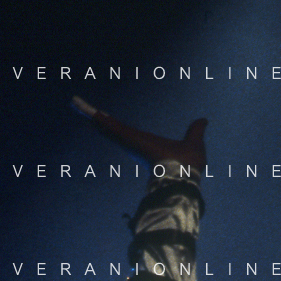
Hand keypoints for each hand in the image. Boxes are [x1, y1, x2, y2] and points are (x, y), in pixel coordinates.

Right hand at [72, 97, 206, 172]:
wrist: (185, 178)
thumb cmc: (189, 164)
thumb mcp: (193, 141)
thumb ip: (195, 131)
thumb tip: (204, 121)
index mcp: (145, 143)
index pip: (124, 131)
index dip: (112, 123)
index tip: (100, 115)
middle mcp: (135, 143)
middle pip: (111, 127)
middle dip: (95, 116)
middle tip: (78, 104)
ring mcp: (132, 143)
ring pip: (109, 126)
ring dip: (92, 114)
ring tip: (76, 102)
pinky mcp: (131, 140)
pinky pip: (113, 127)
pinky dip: (100, 119)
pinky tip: (86, 109)